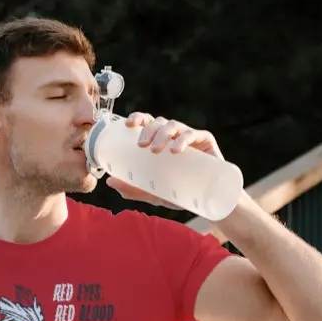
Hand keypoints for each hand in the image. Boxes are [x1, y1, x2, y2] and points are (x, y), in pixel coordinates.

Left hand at [108, 113, 224, 207]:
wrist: (210, 202)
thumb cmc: (182, 193)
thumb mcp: (155, 193)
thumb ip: (135, 188)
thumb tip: (110, 182)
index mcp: (161, 142)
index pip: (147, 123)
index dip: (137, 118)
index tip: (127, 125)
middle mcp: (175, 136)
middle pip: (158, 122)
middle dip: (148, 130)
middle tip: (141, 145)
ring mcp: (191, 137)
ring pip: (173, 125)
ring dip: (162, 134)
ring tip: (156, 150)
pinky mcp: (206, 141)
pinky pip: (193, 135)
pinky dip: (183, 139)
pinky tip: (176, 150)